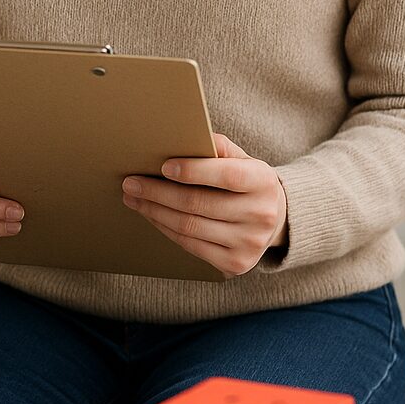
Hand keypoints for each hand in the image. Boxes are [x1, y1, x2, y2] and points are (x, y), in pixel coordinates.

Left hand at [121, 133, 287, 277]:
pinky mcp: (235, 264)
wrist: (273, 218)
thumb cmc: (245, 180)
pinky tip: (151, 215)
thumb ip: (216, 147)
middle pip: (199, 204)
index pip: (228, 176)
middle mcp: (261, 215)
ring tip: (133, 198)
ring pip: (189, 226)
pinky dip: (165, 228)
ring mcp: (249, 243)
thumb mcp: (240, 158)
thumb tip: (178, 140)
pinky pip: (190, 245)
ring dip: (154, 211)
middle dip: (158, 192)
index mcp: (263, 181)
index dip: (194, 171)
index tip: (163, 166)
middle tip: (130, 182)